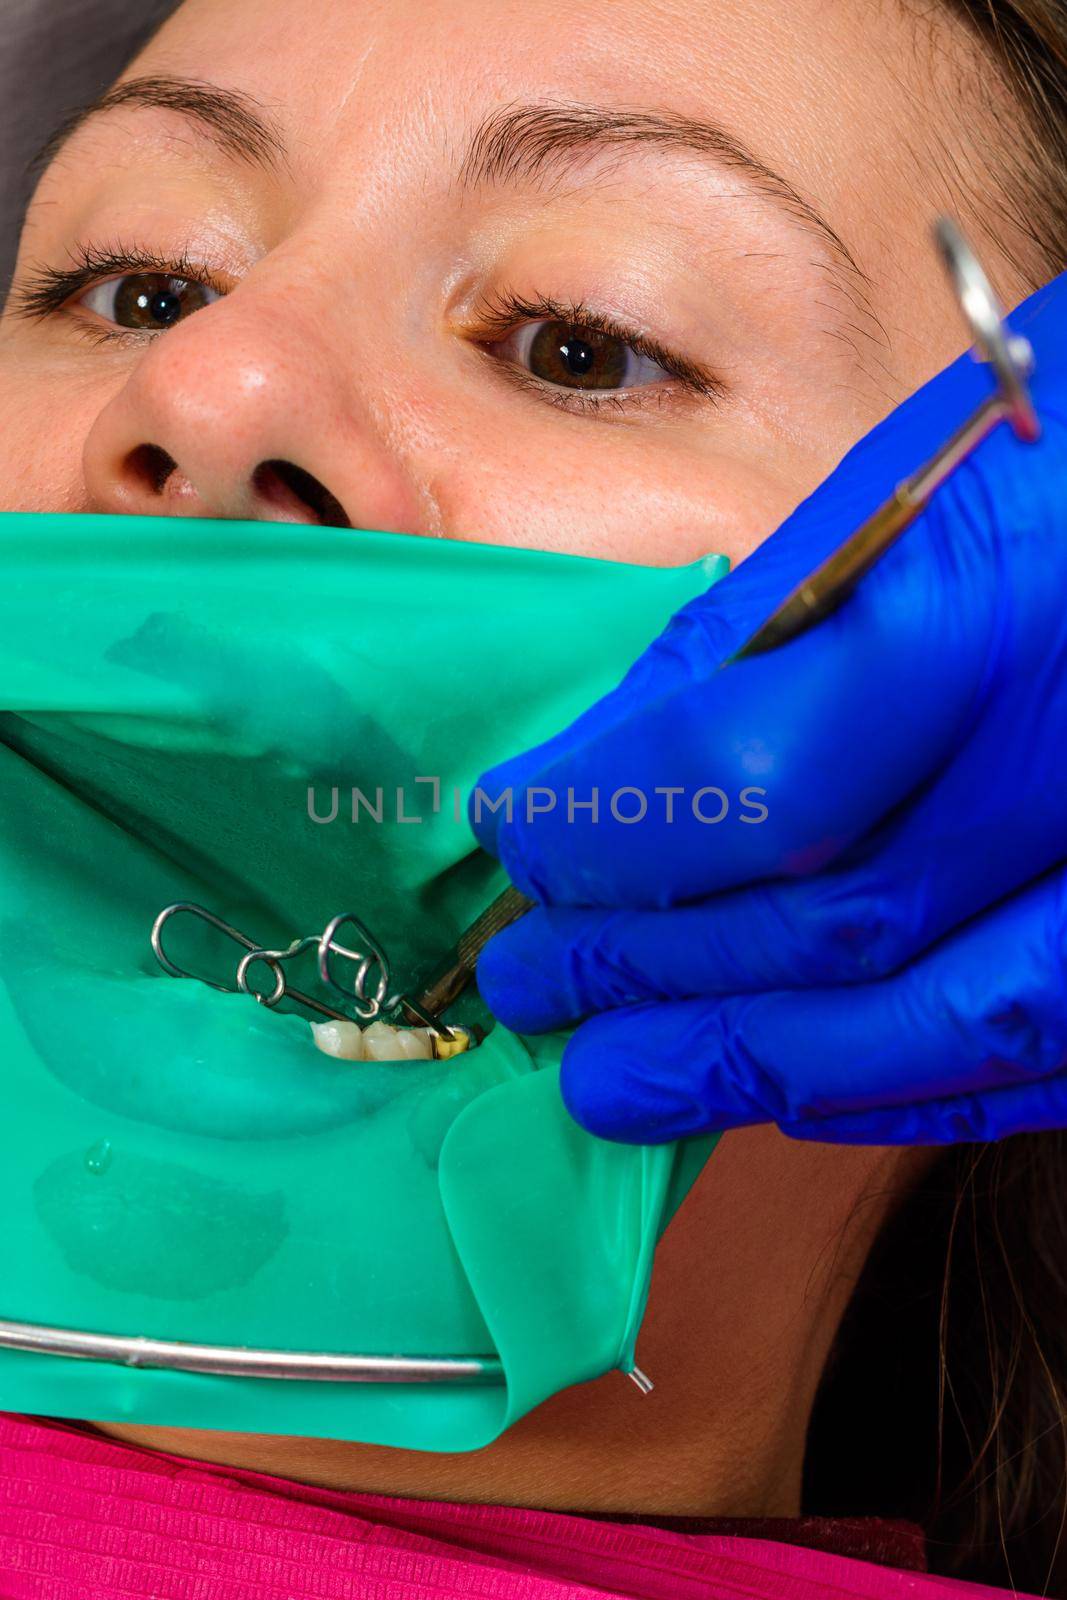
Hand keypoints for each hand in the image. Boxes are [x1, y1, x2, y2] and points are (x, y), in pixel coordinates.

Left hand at [470, 271, 1066, 1145]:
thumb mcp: (918, 487)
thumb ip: (766, 633)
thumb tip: (610, 757)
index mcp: (999, 609)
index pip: (757, 777)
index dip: (612, 833)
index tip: (520, 836)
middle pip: (828, 922)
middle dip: (648, 963)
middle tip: (528, 981)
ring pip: (932, 1025)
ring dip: (748, 1061)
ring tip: (612, 1080)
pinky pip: (1037, 1056)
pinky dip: (897, 1086)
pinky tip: (786, 1090)